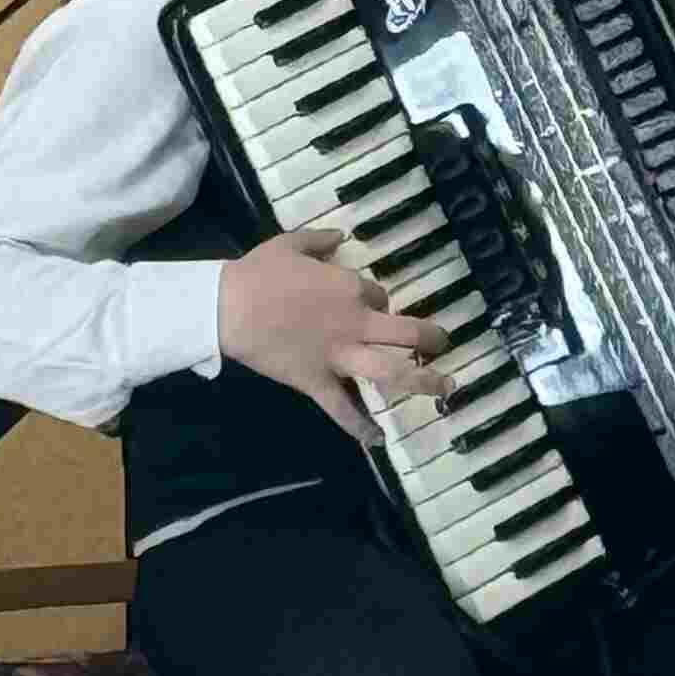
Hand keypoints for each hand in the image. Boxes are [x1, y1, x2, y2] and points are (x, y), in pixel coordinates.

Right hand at [219, 223, 448, 444]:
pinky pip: (342, 409)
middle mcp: (354, 323)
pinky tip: (378, 441)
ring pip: (390, 371)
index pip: (377, 293)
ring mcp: (338, 355)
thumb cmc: (258, 273)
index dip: (377, 300)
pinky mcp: (318, 381)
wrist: (229, 307)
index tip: (371, 305)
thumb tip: (340, 234)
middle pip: (405, 332)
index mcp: (348, 287)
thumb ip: (319, 239)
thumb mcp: (289, 243)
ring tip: (444, 387)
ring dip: (422, 381)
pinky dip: (360, 427)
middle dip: (429, 338)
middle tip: (441, 342)